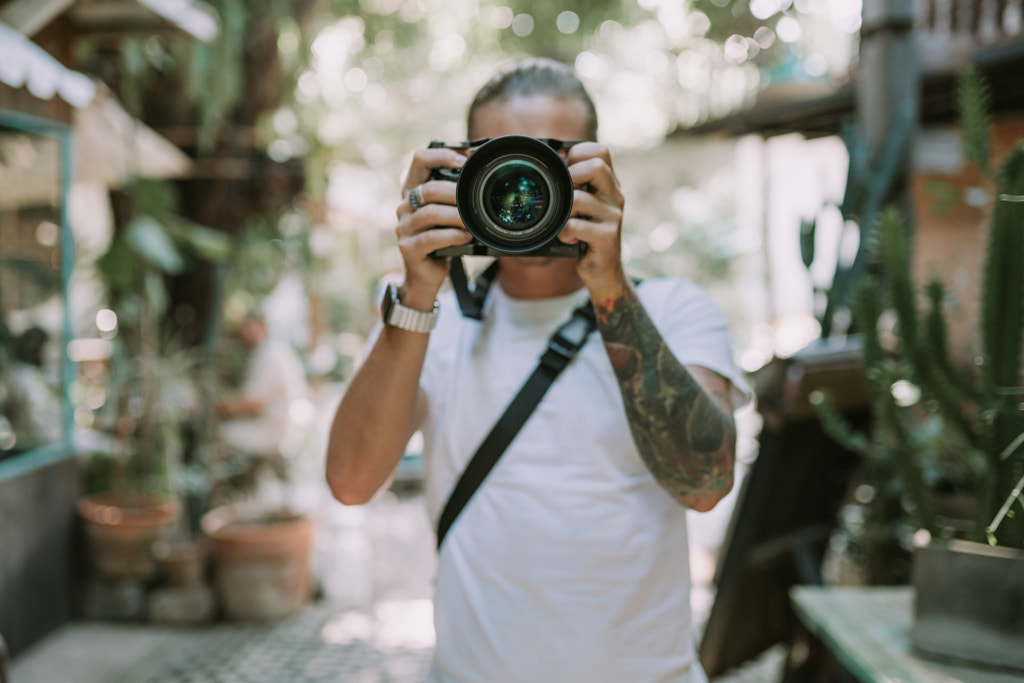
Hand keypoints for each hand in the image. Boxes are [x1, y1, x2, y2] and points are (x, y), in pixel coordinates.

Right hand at [395, 147, 472, 308]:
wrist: (426, 275)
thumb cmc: (441, 240)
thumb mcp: (447, 213)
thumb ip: (456, 194)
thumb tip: (481, 172)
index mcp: (413, 190)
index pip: (420, 159)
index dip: (441, 155)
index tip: (464, 162)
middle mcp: (404, 206)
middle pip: (428, 188)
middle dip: (456, 193)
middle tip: (475, 199)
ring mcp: (403, 227)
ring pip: (431, 213)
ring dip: (457, 216)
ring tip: (472, 223)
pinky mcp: (408, 247)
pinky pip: (431, 238)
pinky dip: (452, 236)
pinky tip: (465, 237)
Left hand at [559, 142, 626, 298]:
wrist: (603, 271)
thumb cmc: (586, 236)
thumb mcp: (582, 207)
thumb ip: (573, 184)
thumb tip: (554, 156)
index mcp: (609, 185)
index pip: (600, 151)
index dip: (578, 154)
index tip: (566, 171)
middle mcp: (615, 196)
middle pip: (596, 166)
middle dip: (571, 176)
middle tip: (563, 195)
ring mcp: (613, 216)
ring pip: (579, 199)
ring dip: (563, 211)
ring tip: (564, 223)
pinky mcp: (607, 236)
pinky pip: (575, 225)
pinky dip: (563, 232)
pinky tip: (567, 238)